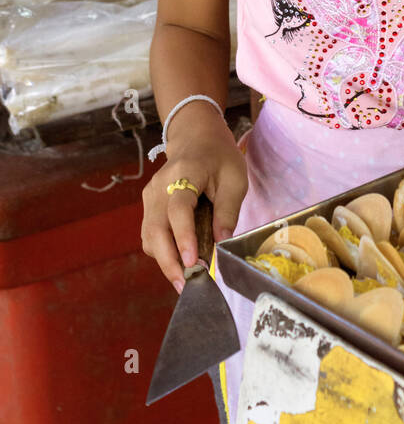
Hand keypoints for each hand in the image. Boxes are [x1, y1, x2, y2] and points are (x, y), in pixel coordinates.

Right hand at [141, 119, 247, 293]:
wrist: (196, 138)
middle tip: (186, 285)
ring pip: (150, 236)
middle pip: (156, 229)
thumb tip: (221, 245)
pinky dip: (162, 252)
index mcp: (184, 173)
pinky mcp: (148, 206)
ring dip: (165, 261)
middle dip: (169, 261)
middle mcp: (160, 186)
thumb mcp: (234, 179)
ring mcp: (150, 197)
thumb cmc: (219, 157)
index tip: (192, 263)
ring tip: (186, 279)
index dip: (184, 237)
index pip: (179, 209)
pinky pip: (151, 235)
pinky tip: (179, 263)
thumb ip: (227, 211)